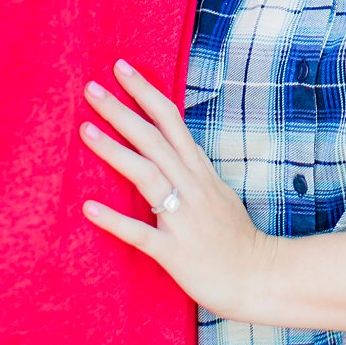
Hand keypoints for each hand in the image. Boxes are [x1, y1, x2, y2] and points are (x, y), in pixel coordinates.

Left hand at [81, 59, 274, 321]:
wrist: (260, 276)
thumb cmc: (235, 238)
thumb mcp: (216, 194)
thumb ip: (190, 173)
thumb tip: (165, 153)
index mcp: (200, 172)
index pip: (171, 121)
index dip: (146, 93)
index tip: (122, 68)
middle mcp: (192, 187)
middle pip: (154, 140)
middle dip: (122, 112)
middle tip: (91, 87)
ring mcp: (184, 218)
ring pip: (148, 176)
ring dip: (116, 152)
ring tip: (86, 130)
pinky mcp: (175, 251)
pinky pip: (142, 233)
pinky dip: (115, 220)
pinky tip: (89, 209)